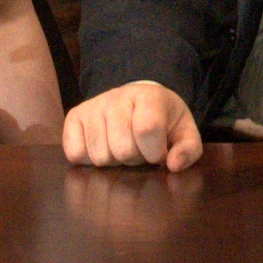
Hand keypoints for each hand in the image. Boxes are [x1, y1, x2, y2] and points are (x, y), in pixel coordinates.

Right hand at [61, 78, 204, 173]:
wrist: (137, 100)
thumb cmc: (163, 120)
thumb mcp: (184, 132)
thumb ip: (188, 149)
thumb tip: (173, 165)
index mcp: (148, 97)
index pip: (147, 130)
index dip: (154, 151)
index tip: (159, 152)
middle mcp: (117, 97)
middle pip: (122, 148)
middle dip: (134, 158)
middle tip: (139, 148)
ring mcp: (93, 106)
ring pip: (99, 156)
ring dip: (113, 161)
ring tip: (121, 147)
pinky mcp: (74, 117)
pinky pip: (74, 153)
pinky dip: (88, 160)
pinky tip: (102, 147)